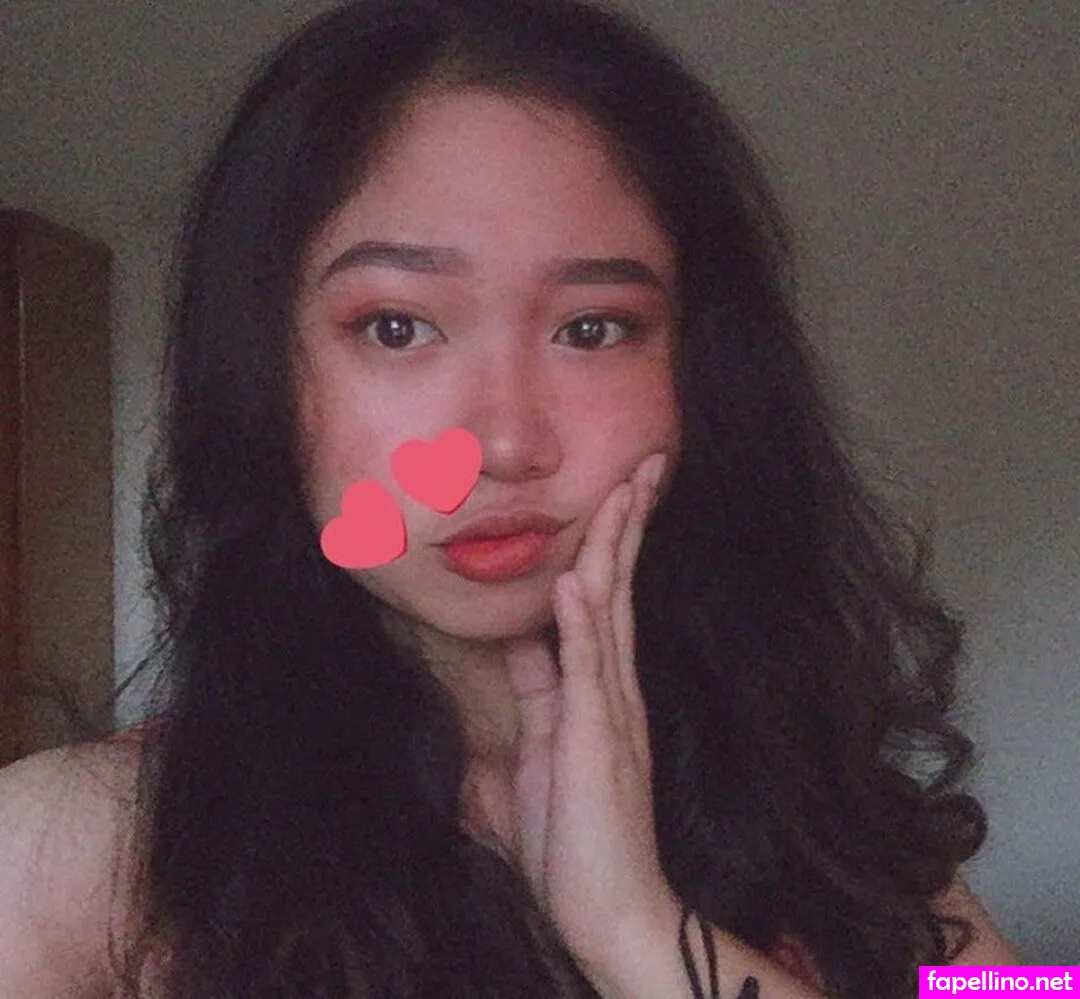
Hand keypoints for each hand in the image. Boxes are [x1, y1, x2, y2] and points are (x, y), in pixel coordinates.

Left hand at [505, 453, 678, 988]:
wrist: (609, 911)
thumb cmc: (574, 841)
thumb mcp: (541, 751)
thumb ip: (537, 695)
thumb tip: (522, 646)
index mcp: (601, 692)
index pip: (607, 600)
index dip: (612, 544)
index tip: (620, 494)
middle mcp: (615, 690)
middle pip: (618, 589)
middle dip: (627, 524)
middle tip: (645, 465)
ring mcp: (611, 711)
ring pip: (610, 612)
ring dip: (613, 549)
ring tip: (622, 490)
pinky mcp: (597, 740)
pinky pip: (588, 669)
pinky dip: (582, 620)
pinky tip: (577, 577)